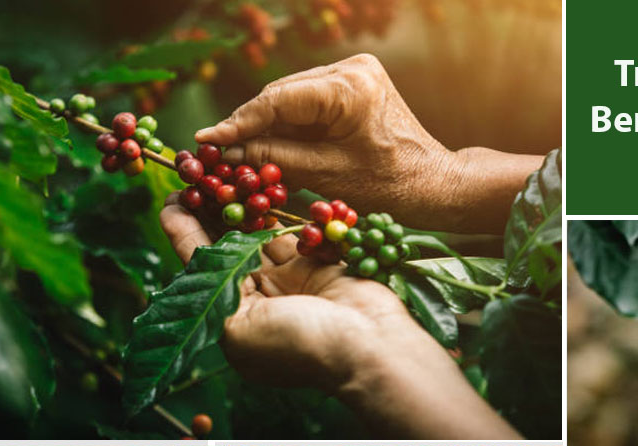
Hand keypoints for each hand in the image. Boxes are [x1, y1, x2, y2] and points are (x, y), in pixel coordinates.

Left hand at [159, 198, 522, 439]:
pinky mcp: (315, 263)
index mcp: (232, 322)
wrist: (369, 346)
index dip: (183, 231)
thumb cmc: (299, 345)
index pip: (200, 269)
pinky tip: (259, 184)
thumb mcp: (237, 327)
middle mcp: (257, 301)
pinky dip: (276, 210)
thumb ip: (209, 284)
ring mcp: (287, 281)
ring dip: (240, 204)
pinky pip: (290, 231)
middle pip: (226, 248)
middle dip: (210, 212)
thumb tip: (184, 246)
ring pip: (256, 234)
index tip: (172, 196)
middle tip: (195, 172)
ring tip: (222, 171)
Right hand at [195, 54, 541, 233]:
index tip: (206, 140)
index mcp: (349, 88)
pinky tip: (268, 145)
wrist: (431, 182)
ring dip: (267, 125)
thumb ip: (275, 157)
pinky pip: (308, 102)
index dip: (239, 123)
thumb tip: (229, 151)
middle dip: (250, 124)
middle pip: (283, 95)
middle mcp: (352, 68)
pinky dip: (289, 124)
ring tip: (237, 153)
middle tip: (216, 151)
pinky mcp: (354, 82)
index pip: (278, 100)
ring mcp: (354, 71)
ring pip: (292, 98)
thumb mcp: (325, 175)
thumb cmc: (387, 186)